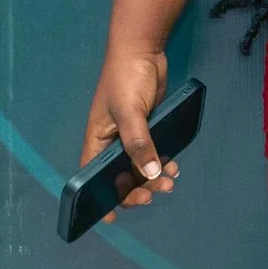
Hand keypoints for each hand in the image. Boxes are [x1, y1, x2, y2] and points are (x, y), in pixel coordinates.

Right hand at [81, 47, 180, 222]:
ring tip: (171, 180)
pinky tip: (174, 165)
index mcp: (97, 140)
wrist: (143, 49)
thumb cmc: (126, 78)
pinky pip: (154, 154)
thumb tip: (149, 175)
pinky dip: (162, 163)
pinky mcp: (148, 128)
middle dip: (137, 189)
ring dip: (154, 178)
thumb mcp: (130, 113)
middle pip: (120, 178)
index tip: (110, 219)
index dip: (100, 199)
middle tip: (156, 192)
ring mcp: (131, 136)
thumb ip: (139, 144)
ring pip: (140, 168)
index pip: (93, 177)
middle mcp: (111, 142)